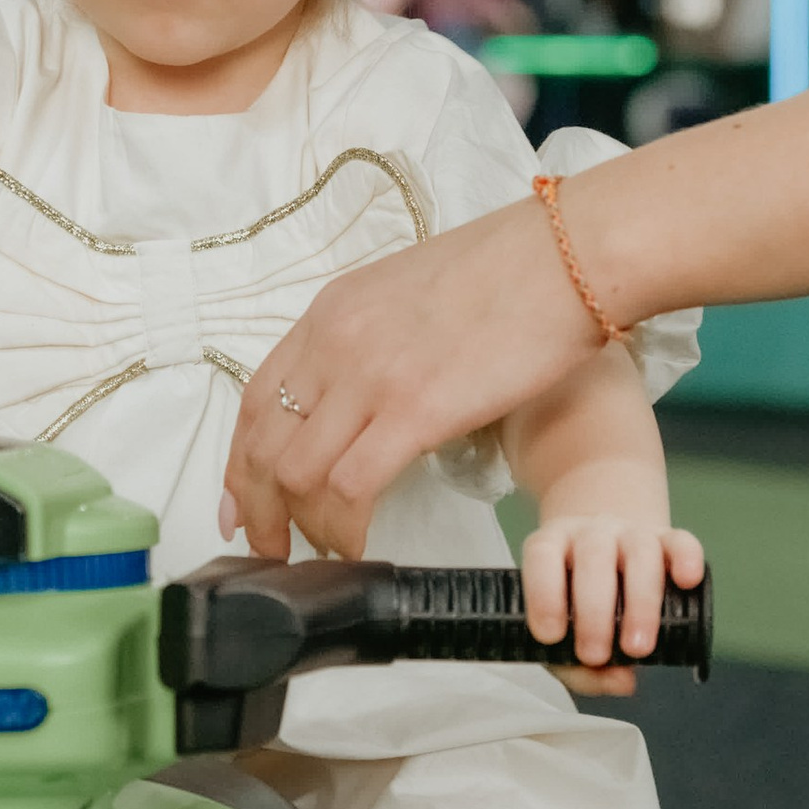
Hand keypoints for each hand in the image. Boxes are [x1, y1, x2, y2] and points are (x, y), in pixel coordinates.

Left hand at [223, 193, 603, 556]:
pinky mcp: (415, 410)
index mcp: (332, 311)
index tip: (239, 506)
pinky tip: (359, 548)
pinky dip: (345, 530)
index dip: (239, 464)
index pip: (257, 399)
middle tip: (271, 548)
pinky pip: (351, 489)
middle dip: (259, 509)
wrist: (568, 255)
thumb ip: (373, 340)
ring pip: (297, 474)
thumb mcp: (410, 292)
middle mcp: (336, 342)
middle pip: (264, 444)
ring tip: (323, 552)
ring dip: (304, 526)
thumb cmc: (513, 271)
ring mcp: (371, 375)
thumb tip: (367, 397)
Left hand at [522, 508, 704, 688]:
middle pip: (594, 560)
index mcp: (553, 547)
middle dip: (595, 613)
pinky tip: (687, 582)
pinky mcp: (669, 539)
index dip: (544, 594)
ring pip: (640, 553)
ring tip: (638, 647)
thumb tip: (619, 682)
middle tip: (596, 655)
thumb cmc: (579, 604)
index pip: (543, 557)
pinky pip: (681, 542)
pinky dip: (686, 559)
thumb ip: (581, 669)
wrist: (611, 560)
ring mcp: (632, 533)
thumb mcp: (564, 636)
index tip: (551, 636)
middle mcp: (591, 534)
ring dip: (641, 602)